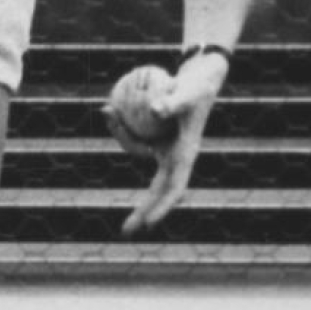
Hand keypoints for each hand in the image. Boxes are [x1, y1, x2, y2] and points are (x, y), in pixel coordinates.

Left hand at [106, 54, 226, 235]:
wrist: (201, 76)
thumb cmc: (197, 86)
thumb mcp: (187, 93)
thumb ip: (171, 102)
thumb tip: (152, 109)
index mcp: (185, 154)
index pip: (174, 189)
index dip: (162, 207)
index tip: (149, 222)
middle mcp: (175, 156)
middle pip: (157, 190)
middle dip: (142, 211)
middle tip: (125, 232)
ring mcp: (165, 148)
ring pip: (138, 153)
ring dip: (121, 138)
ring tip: (109, 111)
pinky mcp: (156, 137)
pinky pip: (135, 138)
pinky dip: (121, 129)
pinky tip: (110, 112)